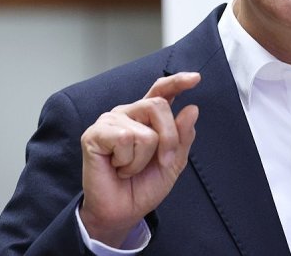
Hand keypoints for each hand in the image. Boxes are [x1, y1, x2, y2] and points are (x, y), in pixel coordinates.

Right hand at [79, 72, 200, 246]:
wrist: (122, 212)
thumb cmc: (143, 186)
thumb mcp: (173, 162)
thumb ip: (182, 136)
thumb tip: (192, 109)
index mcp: (146, 117)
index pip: (161, 91)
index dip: (177, 82)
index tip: (196, 78)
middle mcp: (128, 113)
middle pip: (158, 105)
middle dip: (168, 139)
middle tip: (161, 162)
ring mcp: (110, 121)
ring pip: (145, 130)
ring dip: (143, 159)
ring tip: (129, 168)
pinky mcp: (95, 134)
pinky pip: (125, 138)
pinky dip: (128, 161)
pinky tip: (117, 167)